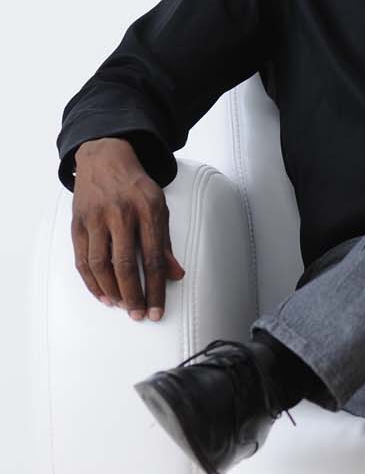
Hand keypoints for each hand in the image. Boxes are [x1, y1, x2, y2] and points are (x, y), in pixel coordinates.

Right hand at [71, 138, 184, 319]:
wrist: (105, 158)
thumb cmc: (136, 187)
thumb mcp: (159, 208)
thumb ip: (165, 242)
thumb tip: (176, 275)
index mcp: (147, 210)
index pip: (153, 258)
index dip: (155, 289)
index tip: (156, 312)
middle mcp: (120, 214)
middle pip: (124, 264)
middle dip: (132, 295)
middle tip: (137, 314)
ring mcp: (96, 218)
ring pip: (99, 264)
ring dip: (110, 291)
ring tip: (121, 306)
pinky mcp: (78, 223)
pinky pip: (82, 258)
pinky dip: (91, 281)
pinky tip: (102, 295)